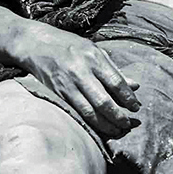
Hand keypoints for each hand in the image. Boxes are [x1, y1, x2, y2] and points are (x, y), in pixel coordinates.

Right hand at [14, 25, 142, 139]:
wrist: (36, 43)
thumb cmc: (69, 45)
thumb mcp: (94, 50)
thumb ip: (114, 69)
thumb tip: (135, 86)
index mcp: (93, 57)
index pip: (116, 82)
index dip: (128, 98)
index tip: (136, 108)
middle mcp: (81, 71)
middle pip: (104, 100)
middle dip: (118, 116)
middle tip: (129, 124)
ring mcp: (68, 84)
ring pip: (90, 111)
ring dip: (106, 124)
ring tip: (117, 130)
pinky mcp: (58, 93)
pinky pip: (77, 111)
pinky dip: (91, 122)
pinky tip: (100, 127)